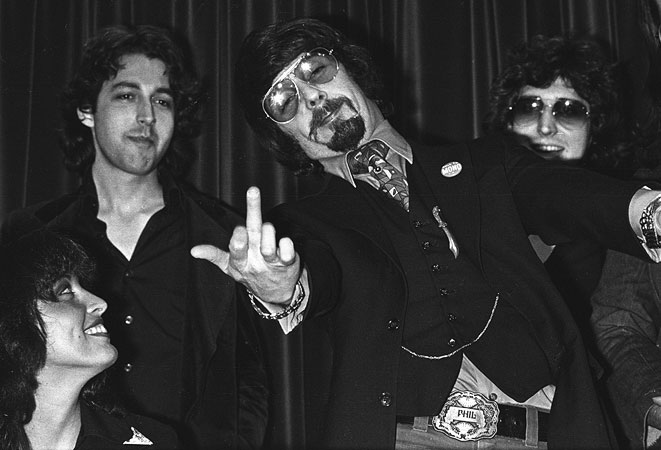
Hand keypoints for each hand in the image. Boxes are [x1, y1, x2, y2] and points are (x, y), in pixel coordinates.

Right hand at [191, 186, 299, 304]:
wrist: (275, 294)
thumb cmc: (251, 272)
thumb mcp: (230, 266)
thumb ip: (214, 255)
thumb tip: (193, 250)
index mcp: (240, 260)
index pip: (235, 248)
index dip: (237, 240)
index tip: (239, 230)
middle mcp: (255, 259)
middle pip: (254, 234)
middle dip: (253, 210)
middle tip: (253, 190)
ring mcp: (271, 262)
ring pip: (269, 244)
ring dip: (269, 232)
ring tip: (267, 229)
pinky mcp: (288, 262)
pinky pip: (288, 252)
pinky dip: (287, 244)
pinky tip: (284, 241)